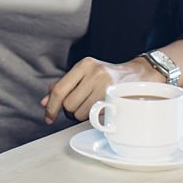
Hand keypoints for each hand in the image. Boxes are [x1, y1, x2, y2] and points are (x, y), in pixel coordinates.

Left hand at [40, 56, 158, 124]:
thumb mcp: (85, 74)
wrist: (138, 75)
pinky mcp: (114, 98)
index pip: (60, 89)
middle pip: (69, 104)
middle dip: (70, 110)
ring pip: (80, 113)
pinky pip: (94, 116)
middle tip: (80, 105)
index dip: (51, 106)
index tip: (48, 117)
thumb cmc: (107, 76)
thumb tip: (44, 102)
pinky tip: (100, 108)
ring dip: (82, 115)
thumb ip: (63, 86)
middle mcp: (94, 73)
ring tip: (92, 104)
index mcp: (84, 65)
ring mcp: (106, 85)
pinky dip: (94, 116)